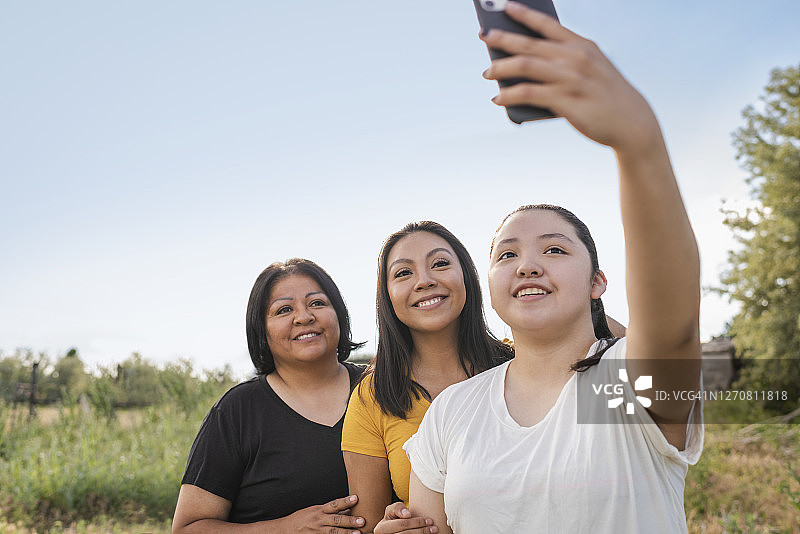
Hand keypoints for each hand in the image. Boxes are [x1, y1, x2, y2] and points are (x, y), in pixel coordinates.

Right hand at [285, 495, 365, 532]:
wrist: (286, 529)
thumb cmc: (304, 518)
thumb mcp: (316, 510)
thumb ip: (332, 511)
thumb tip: (349, 508)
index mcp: (320, 510)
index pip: (334, 504)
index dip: (345, 501)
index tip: (356, 498)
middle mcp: (319, 520)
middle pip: (336, 519)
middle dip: (350, 520)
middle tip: (362, 520)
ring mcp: (317, 531)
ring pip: (334, 532)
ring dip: (346, 533)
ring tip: (357, 533)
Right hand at [374, 502, 437, 533]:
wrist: (390, 531)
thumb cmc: (393, 519)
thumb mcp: (391, 510)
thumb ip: (397, 508)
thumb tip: (407, 514)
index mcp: (381, 529)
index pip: (402, 524)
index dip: (417, 522)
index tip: (429, 520)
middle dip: (422, 530)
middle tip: (434, 527)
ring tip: (433, 531)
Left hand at [480, 1, 660, 153]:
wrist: (632, 122)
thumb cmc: (605, 95)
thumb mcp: (590, 69)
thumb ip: (563, 62)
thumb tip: (522, 65)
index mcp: (582, 46)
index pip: (549, 24)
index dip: (525, 14)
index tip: (506, 6)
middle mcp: (576, 58)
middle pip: (530, 43)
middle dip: (503, 38)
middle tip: (484, 36)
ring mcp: (571, 79)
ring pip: (525, 66)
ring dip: (501, 68)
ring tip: (487, 72)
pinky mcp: (566, 101)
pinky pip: (528, 93)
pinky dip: (509, 95)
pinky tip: (498, 98)